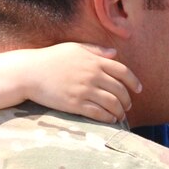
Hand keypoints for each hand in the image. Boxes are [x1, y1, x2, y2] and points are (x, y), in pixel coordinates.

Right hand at [22, 43, 140, 122]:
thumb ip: (96, 50)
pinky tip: (109, 120)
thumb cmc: (51, 58)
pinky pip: (98, 113)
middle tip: (127, 106)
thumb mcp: (74, 48)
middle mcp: (92, 75)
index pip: (123, 72)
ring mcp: (84, 90)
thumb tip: (114, 54)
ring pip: (112, 104)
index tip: (139, 90)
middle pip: (120, 90)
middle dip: (127, 100)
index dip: (134, 82)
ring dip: (119, 111)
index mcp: (94, 61)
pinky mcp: (75, 104)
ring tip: (119, 115)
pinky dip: (108, 118)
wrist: (29, 72)